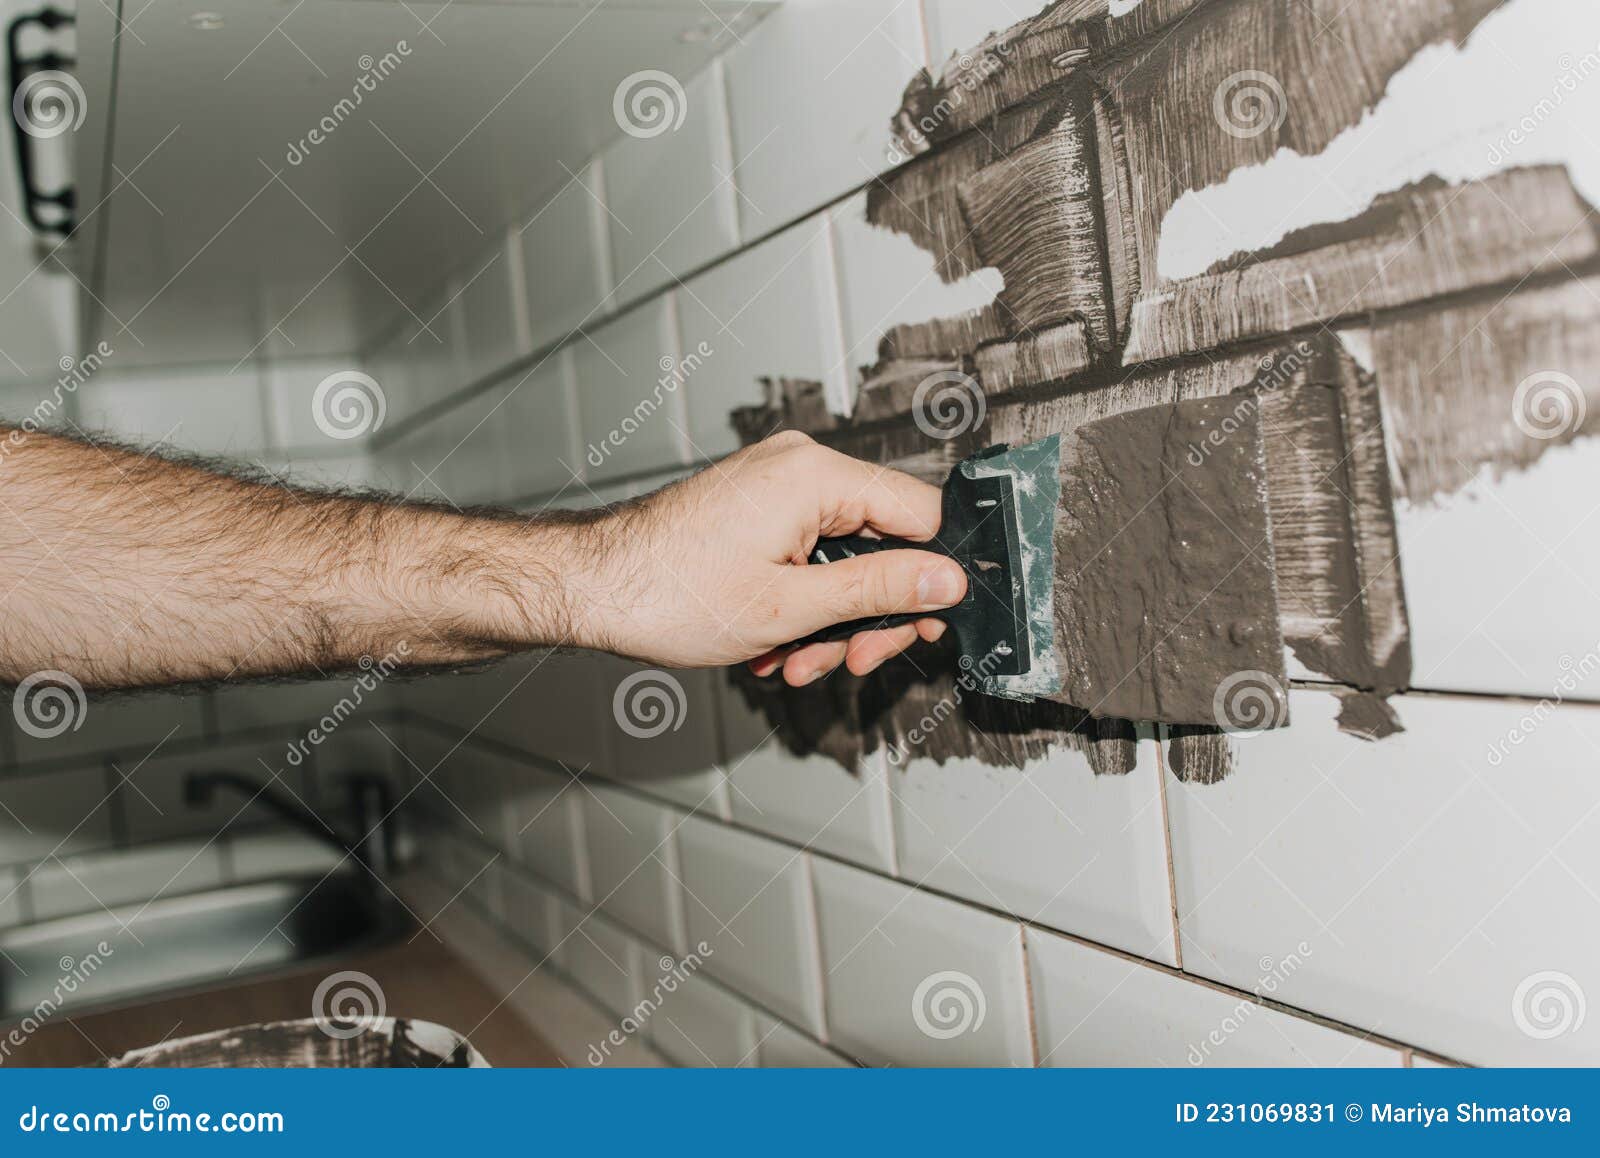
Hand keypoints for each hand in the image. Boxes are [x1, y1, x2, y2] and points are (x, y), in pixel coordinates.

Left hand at [569, 431, 967, 684]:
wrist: (592, 588)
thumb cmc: (670, 593)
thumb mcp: (792, 607)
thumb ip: (879, 589)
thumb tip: (947, 581)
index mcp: (816, 475)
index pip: (921, 513)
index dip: (931, 576)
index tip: (923, 625)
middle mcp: (800, 467)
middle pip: (885, 540)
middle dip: (870, 611)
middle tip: (854, 659)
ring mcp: (776, 486)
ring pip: (845, 557)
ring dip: (831, 620)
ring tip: (794, 662)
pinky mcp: (757, 507)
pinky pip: (809, 554)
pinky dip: (802, 604)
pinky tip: (774, 646)